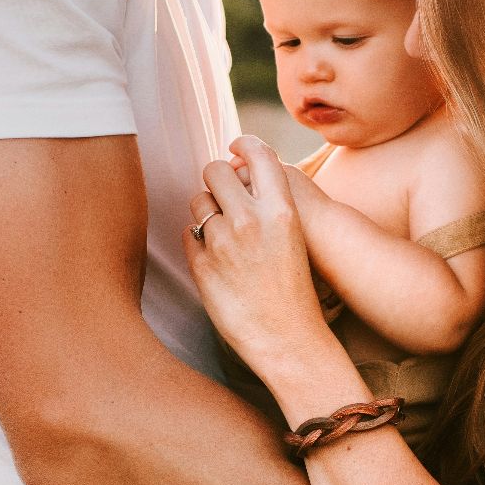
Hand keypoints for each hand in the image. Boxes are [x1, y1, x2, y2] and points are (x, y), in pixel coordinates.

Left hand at [184, 136, 332, 368]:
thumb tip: (236, 169)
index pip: (258, 152)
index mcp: (281, 210)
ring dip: (206, 211)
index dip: (243, 144)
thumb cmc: (295, 288)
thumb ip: (268, 203)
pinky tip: (217, 261)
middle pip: (214, 169)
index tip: (235, 147)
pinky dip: (198, 243)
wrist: (290, 340)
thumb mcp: (293, 236)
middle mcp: (250, 221)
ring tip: (224, 234)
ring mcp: (222, 243)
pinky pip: (188, 235)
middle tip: (224, 195)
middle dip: (216, 179)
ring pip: (198, 202)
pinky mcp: (201, 266)